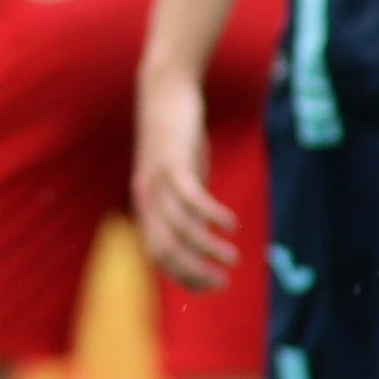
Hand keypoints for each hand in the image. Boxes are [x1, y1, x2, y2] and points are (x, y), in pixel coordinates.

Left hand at [131, 61, 237, 289]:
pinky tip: (231, 224)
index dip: (182, 275)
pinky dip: (211, 215)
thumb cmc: (177, 137)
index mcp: (146, 205)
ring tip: (232, 257)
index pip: (157, 254)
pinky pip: (191, 197)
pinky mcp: (173, 161)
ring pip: (179, 227)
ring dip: (207, 247)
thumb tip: (203, 233)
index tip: (209, 286)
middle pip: (164, 248)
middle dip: (193, 271)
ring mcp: (157, 180)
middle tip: (223, 282)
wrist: (165, 92)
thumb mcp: (181, 176)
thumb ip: (187, 205)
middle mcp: (146, 197)